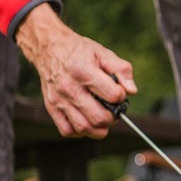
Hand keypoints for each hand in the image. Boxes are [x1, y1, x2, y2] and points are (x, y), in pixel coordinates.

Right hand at [16, 4, 136, 138]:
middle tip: (114, 110)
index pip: (112, 95)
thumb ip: (121, 70)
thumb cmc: (79, 52)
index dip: (121, 96)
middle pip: (98, 117)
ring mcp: (58, 100)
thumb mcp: (103, 53)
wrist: (49, 48)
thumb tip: (131, 91)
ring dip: (99, 129)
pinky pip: (68, 131)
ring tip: (104, 118)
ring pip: (83, 127)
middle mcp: (69, 87)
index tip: (119, 92)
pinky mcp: (51, 108)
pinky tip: (87, 120)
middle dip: (113, 117)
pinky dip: (81, 131)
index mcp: (83, 70)